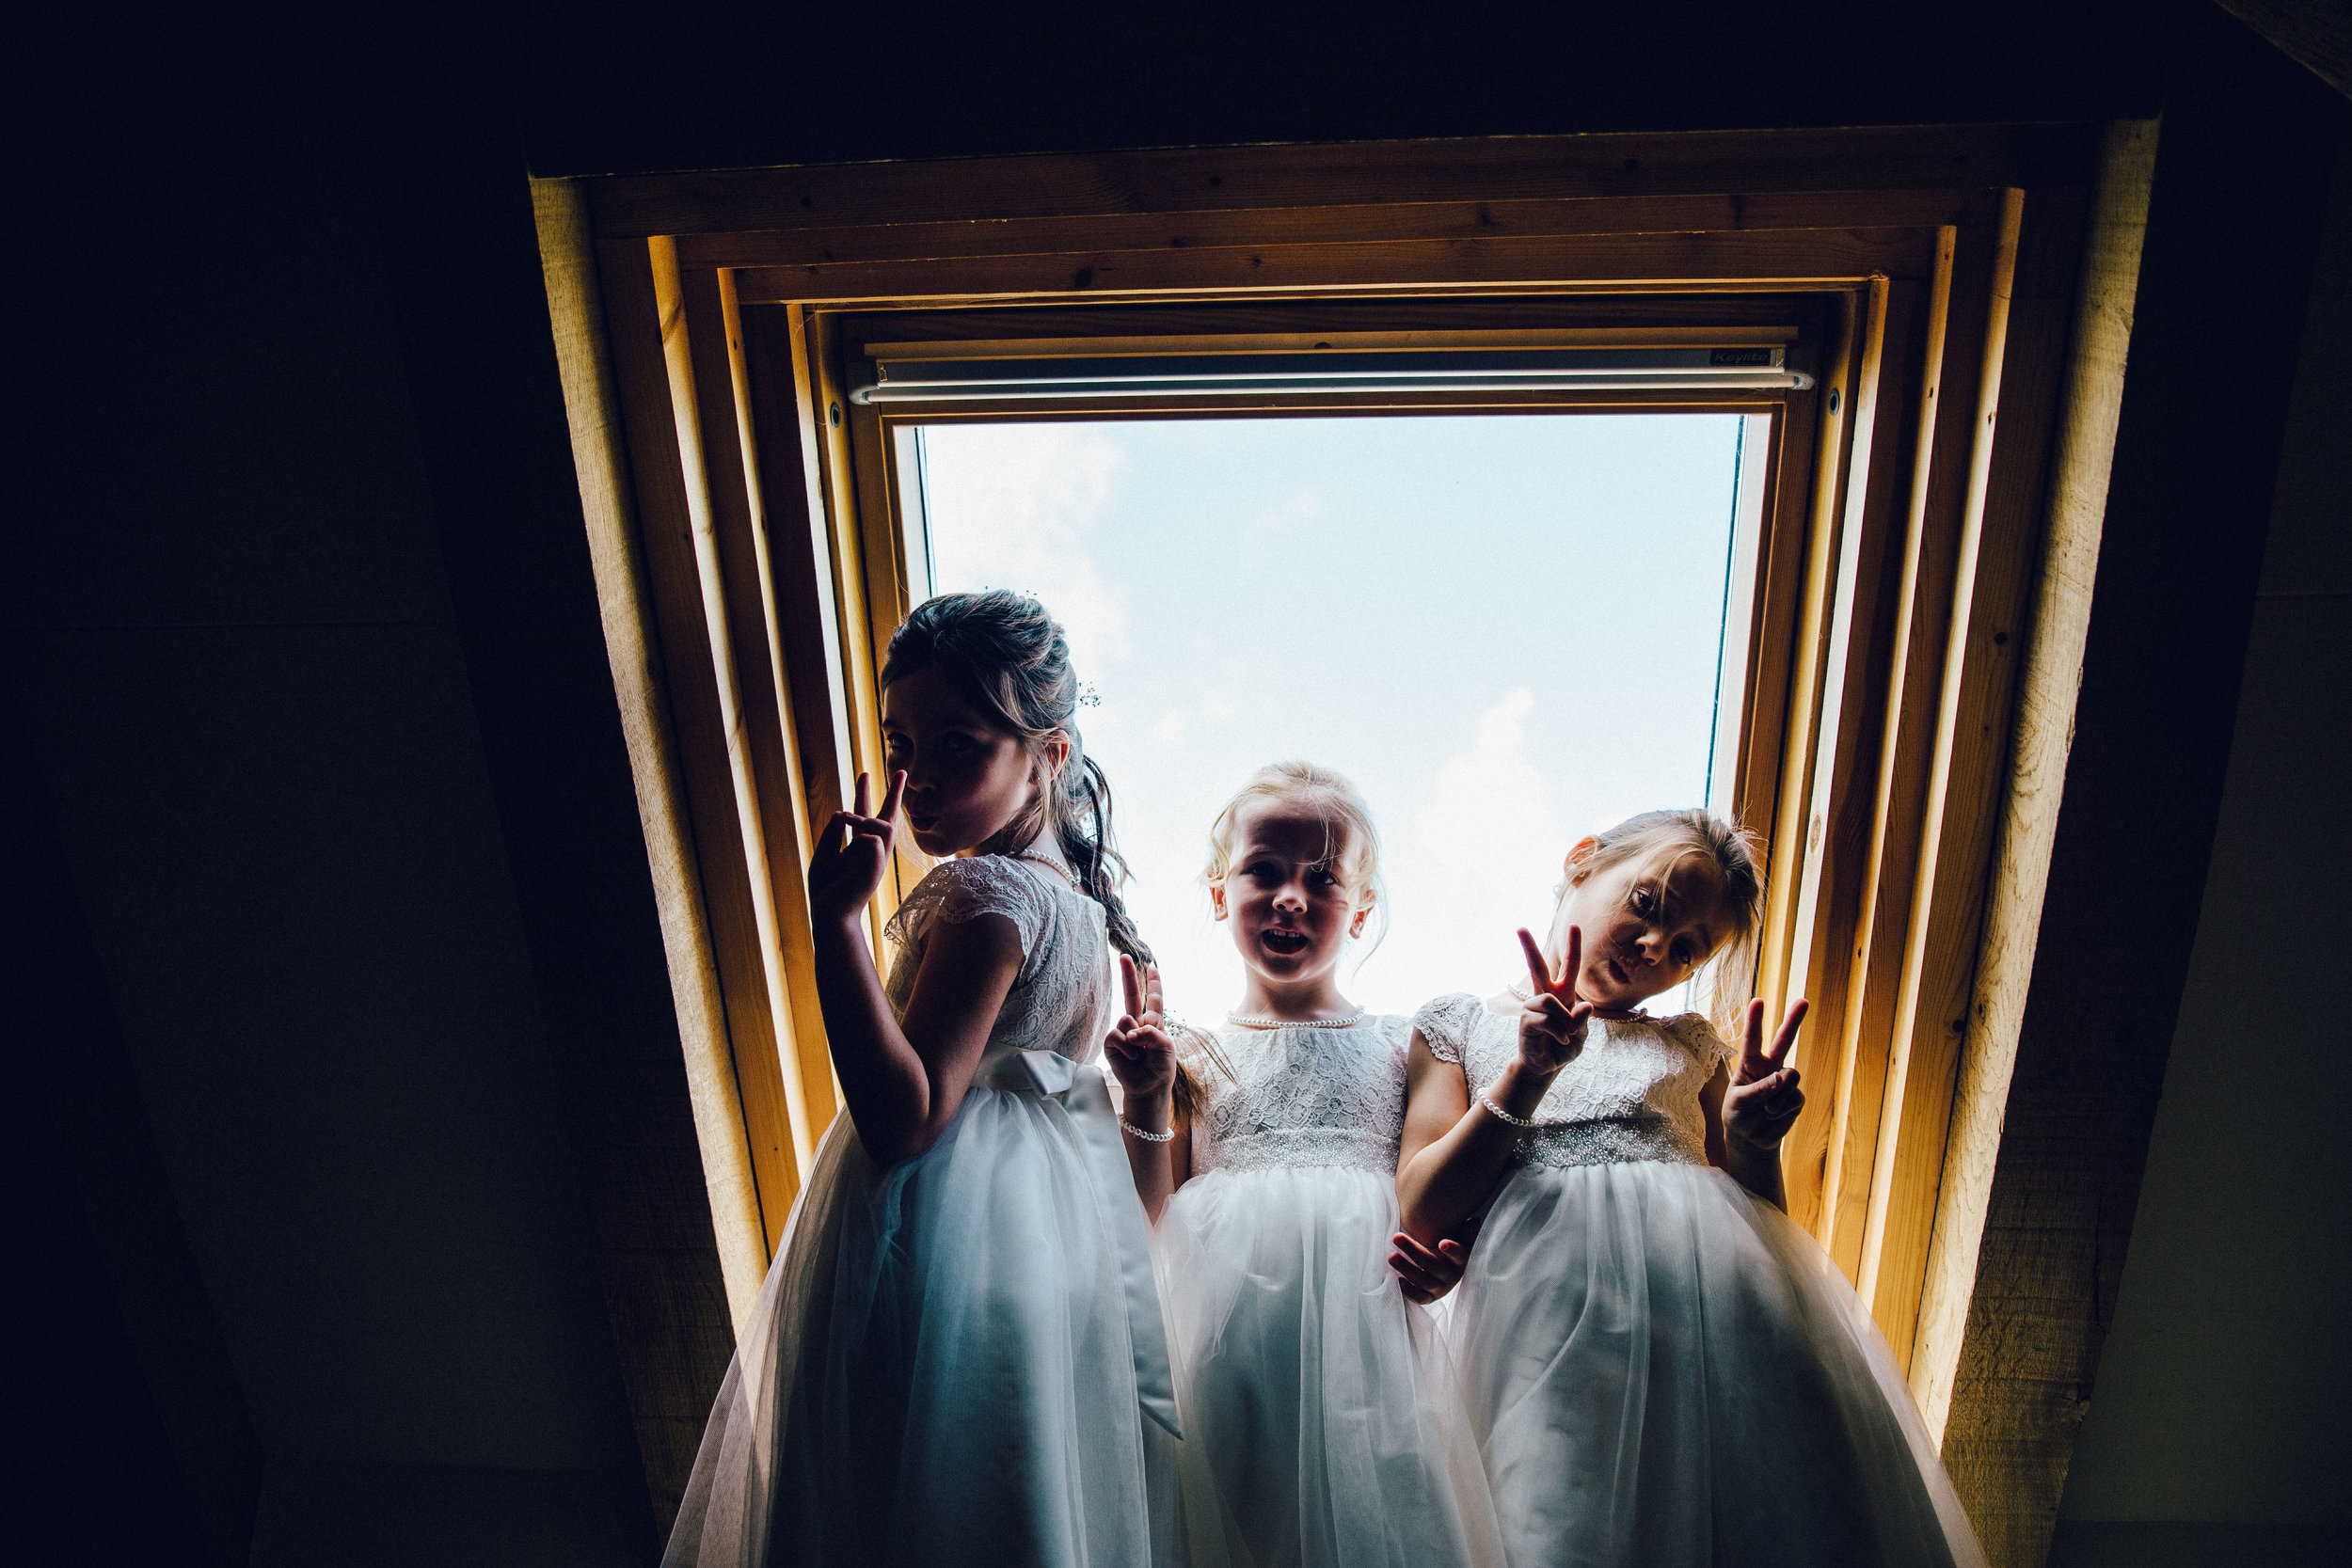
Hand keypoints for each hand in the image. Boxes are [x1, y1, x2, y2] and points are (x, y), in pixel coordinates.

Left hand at [807, 771, 905, 925]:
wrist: (832, 915)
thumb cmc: (827, 889)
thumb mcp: (823, 854)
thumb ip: (832, 833)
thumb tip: (842, 814)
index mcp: (858, 847)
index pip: (864, 815)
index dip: (865, 793)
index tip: (865, 774)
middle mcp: (871, 851)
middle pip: (887, 817)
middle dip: (893, 793)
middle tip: (902, 771)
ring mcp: (877, 859)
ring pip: (883, 826)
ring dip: (864, 816)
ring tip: (847, 818)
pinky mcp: (878, 866)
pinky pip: (872, 840)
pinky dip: (860, 835)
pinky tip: (852, 844)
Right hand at [1101, 954, 1177, 1109]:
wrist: (1149, 1087)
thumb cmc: (1161, 1067)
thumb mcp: (1166, 1047)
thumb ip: (1152, 1033)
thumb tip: (1130, 1032)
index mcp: (1154, 1023)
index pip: (1154, 999)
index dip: (1153, 983)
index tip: (1152, 966)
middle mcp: (1137, 1024)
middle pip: (1131, 995)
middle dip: (1128, 975)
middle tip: (1124, 955)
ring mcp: (1123, 1032)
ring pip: (1126, 1019)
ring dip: (1135, 1037)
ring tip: (1140, 1053)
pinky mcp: (1111, 1043)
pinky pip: (1116, 1035)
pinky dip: (1126, 1047)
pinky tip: (1131, 1057)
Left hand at [1389, 1232, 1469, 1304]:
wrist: (1445, 1268)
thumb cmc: (1449, 1246)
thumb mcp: (1459, 1237)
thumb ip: (1465, 1231)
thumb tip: (1475, 1221)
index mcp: (1461, 1259)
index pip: (1459, 1255)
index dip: (1452, 1250)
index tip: (1442, 1243)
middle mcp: (1452, 1275)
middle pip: (1434, 1266)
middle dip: (1414, 1251)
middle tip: (1396, 1237)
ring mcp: (1441, 1288)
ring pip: (1424, 1281)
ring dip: (1406, 1268)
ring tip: (1391, 1256)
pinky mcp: (1430, 1297)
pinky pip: (1420, 1297)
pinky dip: (1409, 1290)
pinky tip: (1397, 1280)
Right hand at [1515, 926, 1592, 1074]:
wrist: (1546, 1068)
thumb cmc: (1563, 1048)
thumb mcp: (1581, 1036)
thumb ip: (1583, 1021)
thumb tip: (1586, 1005)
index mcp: (1563, 995)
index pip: (1569, 968)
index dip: (1573, 948)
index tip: (1574, 926)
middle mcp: (1546, 997)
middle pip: (1537, 967)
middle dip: (1529, 947)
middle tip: (1520, 928)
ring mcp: (1533, 1007)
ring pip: (1551, 1001)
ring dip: (1565, 1021)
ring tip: (1567, 1035)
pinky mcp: (1526, 1020)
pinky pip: (1547, 1020)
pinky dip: (1559, 1032)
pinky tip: (1560, 1040)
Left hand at [1723, 997, 1807, 1153]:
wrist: (1750, 1139)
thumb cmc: (1738, 1116)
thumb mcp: (1739, 1103)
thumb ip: (1758, 1089)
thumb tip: (1782, 1078)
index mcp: (1750, 1064)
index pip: (1753, 1039)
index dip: (1756, 1020)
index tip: (1758, 1001)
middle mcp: (1769, 1068)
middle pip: (1784, 1040)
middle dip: (1794, 1020)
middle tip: (1804, 1000)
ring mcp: (1784, 1081)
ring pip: (1791, 1075)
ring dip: (1779, 1094)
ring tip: (1766, 1110)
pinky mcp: (1795, 1097)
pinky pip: (1795, 1097)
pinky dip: (1783, 1108)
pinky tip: (1773, 1115)